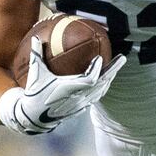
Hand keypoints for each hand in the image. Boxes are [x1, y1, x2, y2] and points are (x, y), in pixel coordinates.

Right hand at [0, 36, 125, 134]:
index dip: (96, 69)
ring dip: (110, 78)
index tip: (99, 58)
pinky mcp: (81, 108)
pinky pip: (97, 97)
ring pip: (101, 91)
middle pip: (102, 83)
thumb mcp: (36, 74)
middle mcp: (78, 97)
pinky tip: (107, 80)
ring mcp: (81, 103)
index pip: (89, 79)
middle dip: (113, 70)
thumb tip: (36, 37)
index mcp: (69, 88)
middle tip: (122, 58)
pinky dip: (103, 87)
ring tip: (117, 66)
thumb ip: (36, 55)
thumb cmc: (35, 93)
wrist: (33, 117)